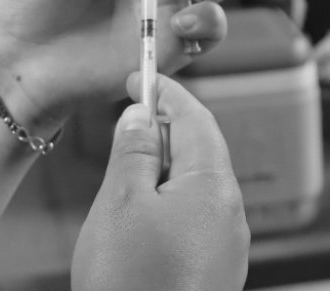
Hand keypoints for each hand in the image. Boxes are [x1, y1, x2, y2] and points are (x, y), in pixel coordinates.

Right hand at [71, 74, 248, 290]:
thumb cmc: (131, 281)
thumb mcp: (119, 201)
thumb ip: (133, 152)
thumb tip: (141, 118)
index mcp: (213, 188)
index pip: (196, 119)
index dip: (164, 93)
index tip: (138, 78)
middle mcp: (229, 214)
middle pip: (200, 150)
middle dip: (163, 128)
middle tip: (123, 117)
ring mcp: (224, 245)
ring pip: (194, 183)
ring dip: (160, 165)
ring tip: (120, 166)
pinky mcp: (210, 268)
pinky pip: (192, 215)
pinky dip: (165, 197)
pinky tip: (134, 209)